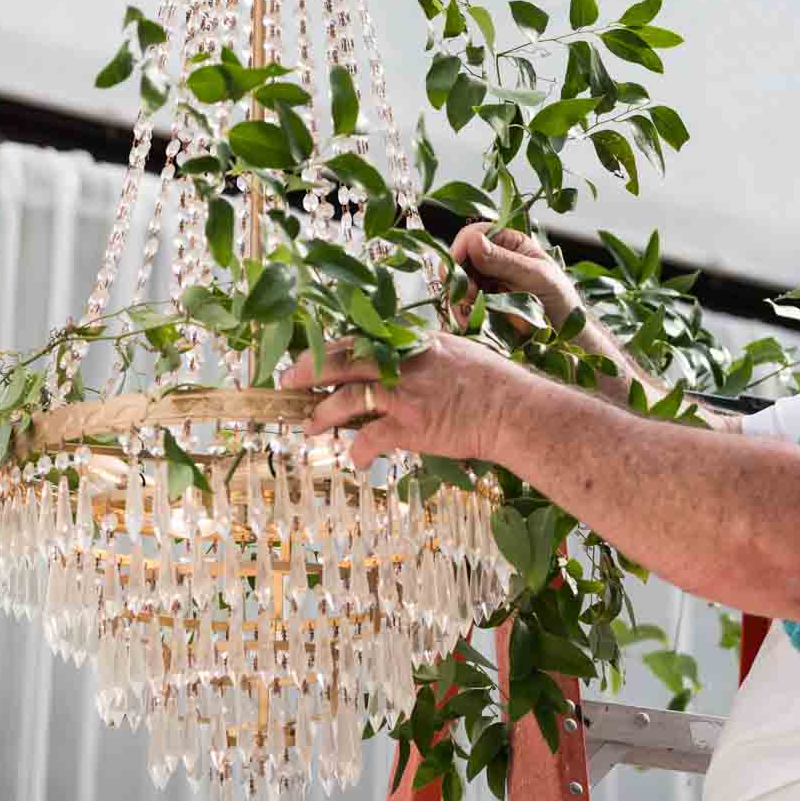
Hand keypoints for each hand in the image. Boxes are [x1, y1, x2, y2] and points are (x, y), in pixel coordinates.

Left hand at [280, 332, 535, 467]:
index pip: (359, 339)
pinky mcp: (408, 425)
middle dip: (307, 372)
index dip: (330, 349)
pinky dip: (357, 452)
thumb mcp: (455, 352)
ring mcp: (402, 393)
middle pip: (340, 361)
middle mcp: (401, 362)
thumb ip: (423, 355)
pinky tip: (356, 460)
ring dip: (322, 415)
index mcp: (411, 341)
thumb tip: (400, 363)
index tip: (312, 358)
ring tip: (309, 427)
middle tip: (287, 383)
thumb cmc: (492, 384)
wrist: (512, 410)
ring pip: (345, 399)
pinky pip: (369, 439)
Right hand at [449, 222, 579, 331]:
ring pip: (456, 286)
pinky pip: (461, 307)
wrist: (567, 334)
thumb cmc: (560, 298)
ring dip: (460, 300)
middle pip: (458, 261)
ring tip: (476, 313)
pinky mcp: (481, 306)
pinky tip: (475, 323)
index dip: (460, 248)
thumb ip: (505, 261)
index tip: (455, 268)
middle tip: (469, 297)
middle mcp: (492, 260)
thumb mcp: (536, 276)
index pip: (473, 235)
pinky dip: (463, 315)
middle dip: (458, 279)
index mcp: (508, 243)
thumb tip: (474, 242)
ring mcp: (485, 283)